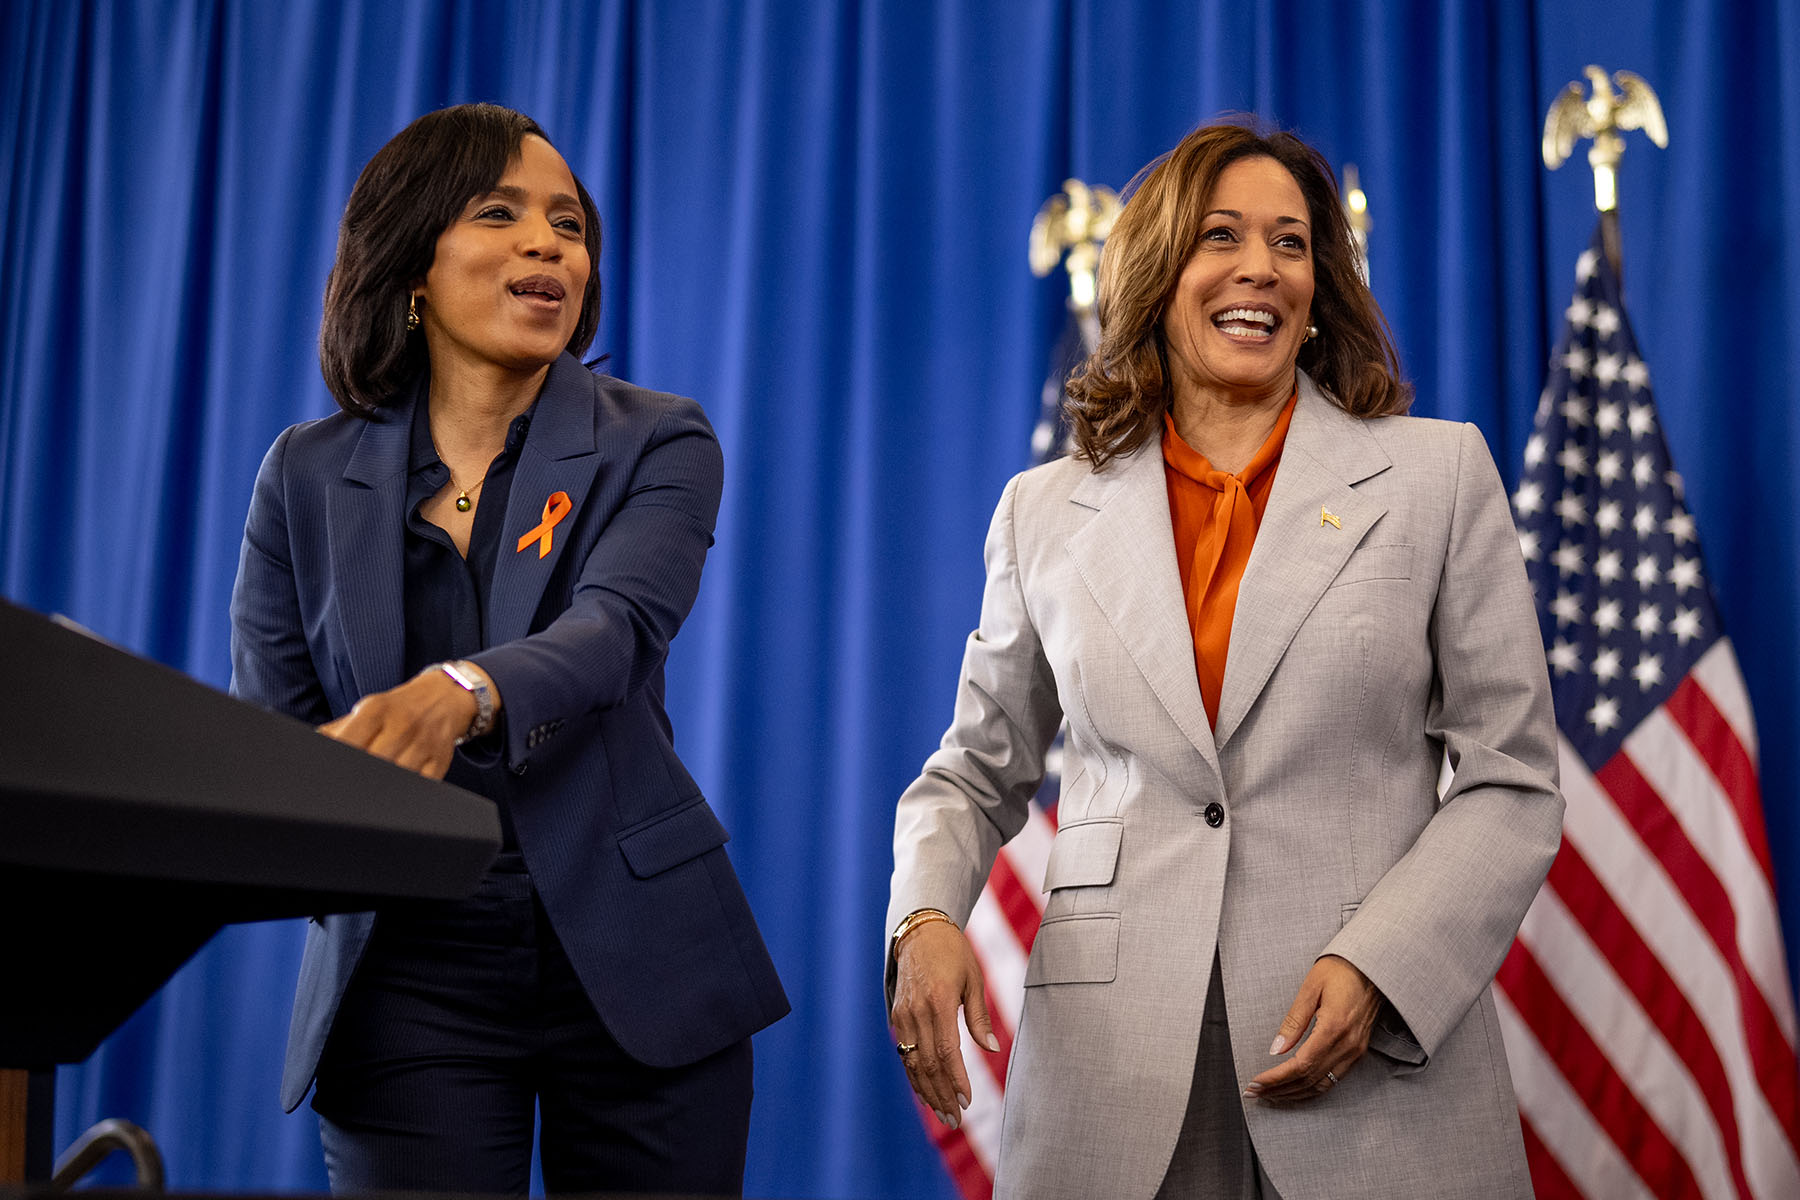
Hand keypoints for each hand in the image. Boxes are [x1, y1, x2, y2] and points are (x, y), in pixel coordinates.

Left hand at [318, 668, 478, 779]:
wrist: (444, 697)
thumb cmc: (398, 709)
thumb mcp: (368, 709)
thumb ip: (338, 729)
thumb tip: (309, 745)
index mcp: (376, 709)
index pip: (348, 741)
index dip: (337, 761)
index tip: (329, 775)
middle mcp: (401, 724)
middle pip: (372, 762)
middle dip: (357, 776)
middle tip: (351, 783)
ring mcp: (423, 743)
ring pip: (396, 776)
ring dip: (382, 786)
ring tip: (372, 788)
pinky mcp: (439, 761)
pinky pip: (420, 784)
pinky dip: (405, 791)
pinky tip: (396, 789)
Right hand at [889, 921, 1000, 1129]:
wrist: (919, 932)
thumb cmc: (953, 953)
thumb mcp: (973, 978)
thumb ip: (979, 1016)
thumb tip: (992, 1049)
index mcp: (938, 1002)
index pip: (946, 1051)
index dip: (956, 1080)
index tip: (967, 1101)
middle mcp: (916, 1012)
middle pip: (928, 1064)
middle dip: (942, 1095)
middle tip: (956, 1119)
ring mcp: (903, 1015)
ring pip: (913, 1063)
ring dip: (927, 1091)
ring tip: (943, 1114)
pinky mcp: (897, 1017)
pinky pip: (905, 1053)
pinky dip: (915, 1076)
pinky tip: (926, 1093)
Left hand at [1244, 954, 1381, 1104]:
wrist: (1373, 968)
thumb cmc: (1341, 971)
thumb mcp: (1310, 988)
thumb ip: (1293, 1021)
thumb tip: (1276, 1048)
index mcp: (1334, 1028)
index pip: (1301, 1065)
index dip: (1276, 1078)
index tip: (1255, 1083)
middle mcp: (1348, 1045)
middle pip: (1309, 1080)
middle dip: (1279, 1089)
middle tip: (1254, 1093)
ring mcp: (1355, 1051)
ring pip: (1321, 1085)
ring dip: (1293, 1094)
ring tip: (1270, 1095)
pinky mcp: (1358, 1052)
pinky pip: (1333, 1080)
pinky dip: (1311, 1089)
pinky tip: (1295, 1090)